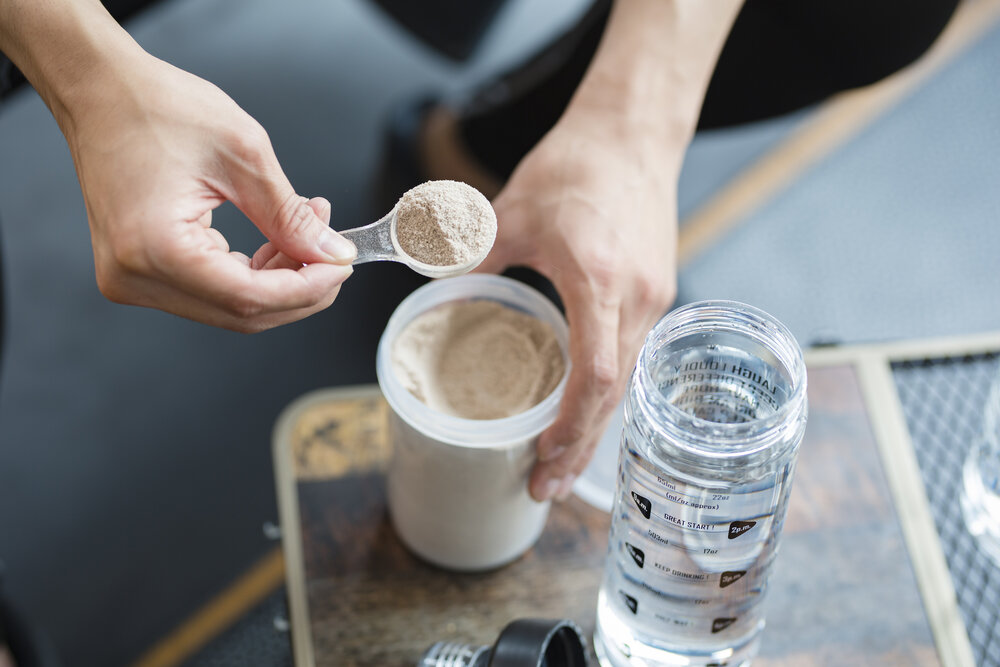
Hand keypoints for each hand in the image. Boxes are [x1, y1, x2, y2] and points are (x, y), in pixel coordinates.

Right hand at [60, 52, 355, 331]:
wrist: (99, 91)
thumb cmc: (155, 107)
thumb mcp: (243, 154)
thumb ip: (291, 216)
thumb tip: (332, 254)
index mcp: (154, 249)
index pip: (249, 298)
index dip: (306, 289)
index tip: (341, 267)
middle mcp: (134, 276)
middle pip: (241, 313)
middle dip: (299, 288)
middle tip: (332, 252)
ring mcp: (131, 279)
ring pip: (230, 306)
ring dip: (279, 280)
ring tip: (307, 232)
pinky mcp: (139, 271)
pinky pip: (211, 290)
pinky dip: (251, 273)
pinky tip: (276, 241)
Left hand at [476, 116, 678, 501]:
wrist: (631, 133)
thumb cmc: (575, 164)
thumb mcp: (510, 212)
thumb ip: (471, 259)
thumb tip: (442, 295)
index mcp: (596, 279)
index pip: (593, 375)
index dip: (570, 428)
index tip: (541, 461)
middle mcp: (635, 297)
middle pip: (613, 395)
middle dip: (579, 447)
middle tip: (543, 486)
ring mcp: (654, 297)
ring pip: (626, 381)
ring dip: (594, 425)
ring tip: (558, 460)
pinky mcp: (658, 292)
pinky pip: (631, 356)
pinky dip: (605, 392)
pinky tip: (582, 409)